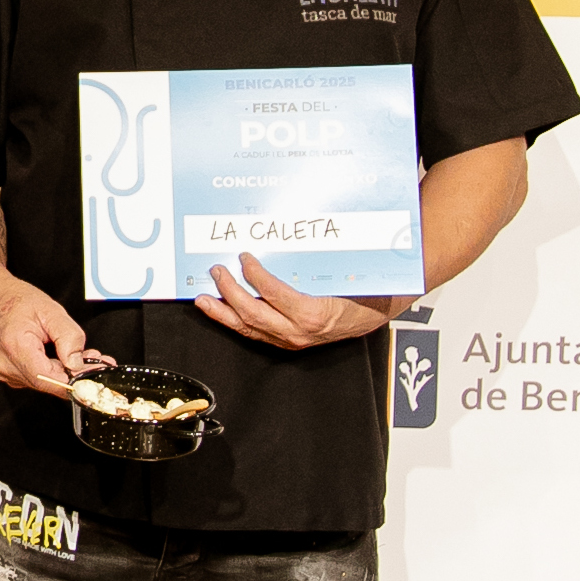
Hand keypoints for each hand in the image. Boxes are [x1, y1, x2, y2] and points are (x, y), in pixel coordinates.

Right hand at [0, 274, 114, 395]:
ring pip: (45, 383)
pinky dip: (53, 371)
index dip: (75, 381)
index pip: (48, 379)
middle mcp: (6, 365)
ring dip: (65, 372)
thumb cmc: (14, 300)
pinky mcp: (9, 374)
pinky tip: (61, 358)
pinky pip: (37, 379)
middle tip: (95, 359)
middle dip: (75, 374)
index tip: (94, 374)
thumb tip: (78, 363)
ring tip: (79, 354)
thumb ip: (69, 337)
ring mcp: (6, 372)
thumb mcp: (51, 310)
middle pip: (49, 383)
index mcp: (15, 347)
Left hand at [195, 254, 400, 349]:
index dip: (254, 276)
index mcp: (313, 314)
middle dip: (229, 292)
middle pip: (253, 313)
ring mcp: (290, 340)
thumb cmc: (363, 292)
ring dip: (222, 312)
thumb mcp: (344, 274)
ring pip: (248, 328)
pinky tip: (222, 311)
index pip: (274, 294)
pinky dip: (235, 321)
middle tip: (216, 271)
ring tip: (203, 299)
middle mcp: (298, 332)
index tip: (243, 258)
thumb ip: (316, 262)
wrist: (376, 314)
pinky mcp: (286, 342)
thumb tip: (291, 238)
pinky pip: (254, 333)